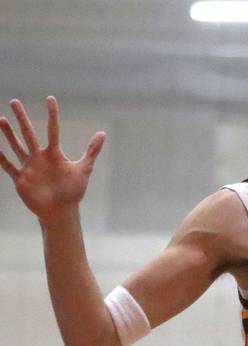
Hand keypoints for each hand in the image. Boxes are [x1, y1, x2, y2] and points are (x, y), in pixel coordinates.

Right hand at [0, 96, 104, 224]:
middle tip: (14, 101)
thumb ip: (91, 151)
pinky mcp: (21, 179)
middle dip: (22, 118)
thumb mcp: (84, 169)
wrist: (61, 210)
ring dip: (8, 134)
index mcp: (54, 154)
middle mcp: (39, 157)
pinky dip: (2, 158)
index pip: (52, 130)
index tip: (50, 99)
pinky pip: (8, 166)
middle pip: (29, 134)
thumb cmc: (72, 190)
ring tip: (1, 119)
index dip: (52, 115)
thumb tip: (103, 133)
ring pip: (16, 146)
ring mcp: (29, 167)